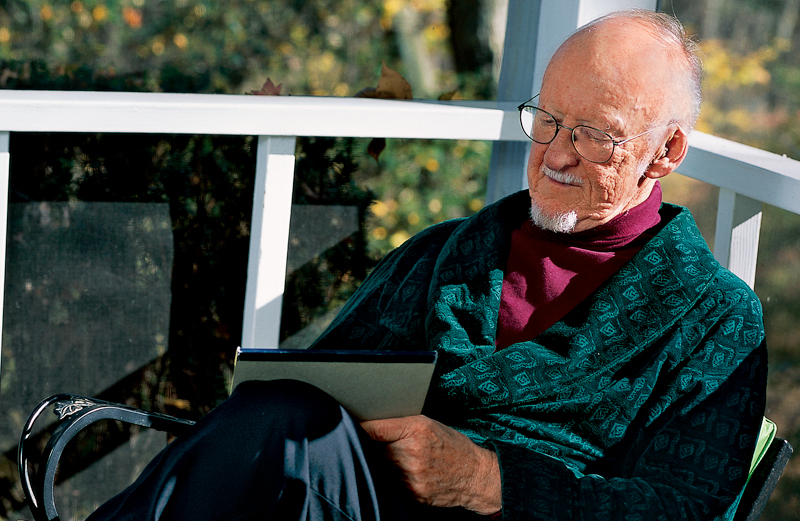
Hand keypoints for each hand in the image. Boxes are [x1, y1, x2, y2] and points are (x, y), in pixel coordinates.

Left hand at [360, 415, 501, 514]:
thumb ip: (402, 425)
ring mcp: (412, 475)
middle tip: (369, 444)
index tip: (350, 428)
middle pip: (375, 449)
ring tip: (391, 459)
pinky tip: (398, 473)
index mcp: (417, 429)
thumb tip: (372, 427)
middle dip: (370, 447)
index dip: (360, 429)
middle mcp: (413, 452)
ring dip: (379, 463)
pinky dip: (390, 478)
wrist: (474, 475)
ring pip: (380, 467)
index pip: (377, 429)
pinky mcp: (413, 493)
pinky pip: (391, 483)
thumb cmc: (452, 446)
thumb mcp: (430, 425)